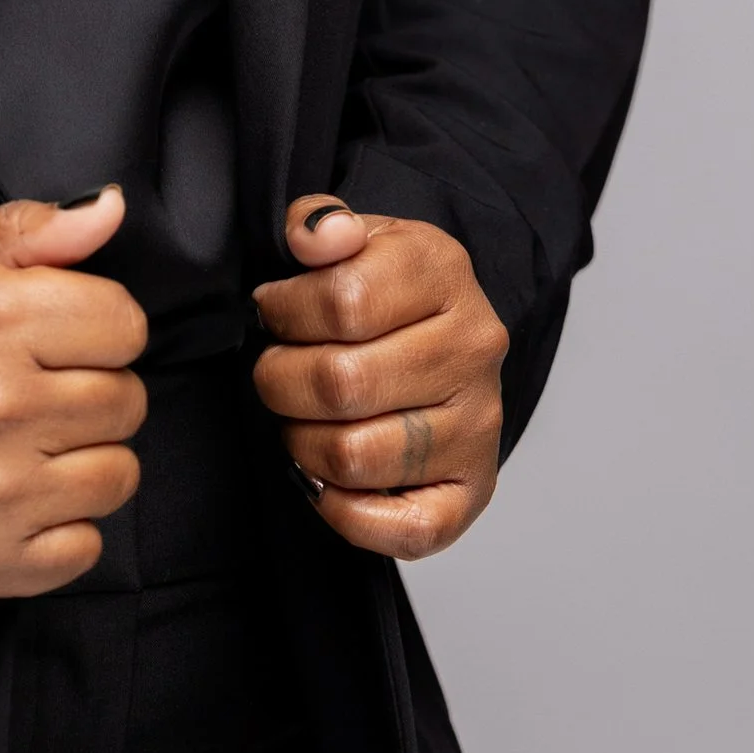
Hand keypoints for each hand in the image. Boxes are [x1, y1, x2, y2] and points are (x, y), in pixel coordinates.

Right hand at [0, 189, 146, 612]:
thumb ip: (21, 234)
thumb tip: (110, 211)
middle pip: (126, 401)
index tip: (57, 341)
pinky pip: (83, 549)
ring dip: (79, 462)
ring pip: (116, 476)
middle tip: (29, 396)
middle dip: (90, 392)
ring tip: (20, 450)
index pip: (124, 324)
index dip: (96, 328)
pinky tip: (6, 504)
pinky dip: (54, 530)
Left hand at [253, 198, 507, 558]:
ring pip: (356, 456)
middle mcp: (473, 350)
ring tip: (302, 420)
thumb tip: (314, 238)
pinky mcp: (472, 490)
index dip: (285, 312)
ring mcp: (478, 426)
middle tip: (278, 373)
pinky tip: (327, 479)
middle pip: (341, 384)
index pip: (343, 300)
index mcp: (444, 273)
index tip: (275, 313)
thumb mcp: (353, 236)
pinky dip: (346, 513)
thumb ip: (319, 223)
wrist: (444, 333)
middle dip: (281, 381)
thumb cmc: (384, 289)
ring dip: (302, 444)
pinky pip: (404, 530)